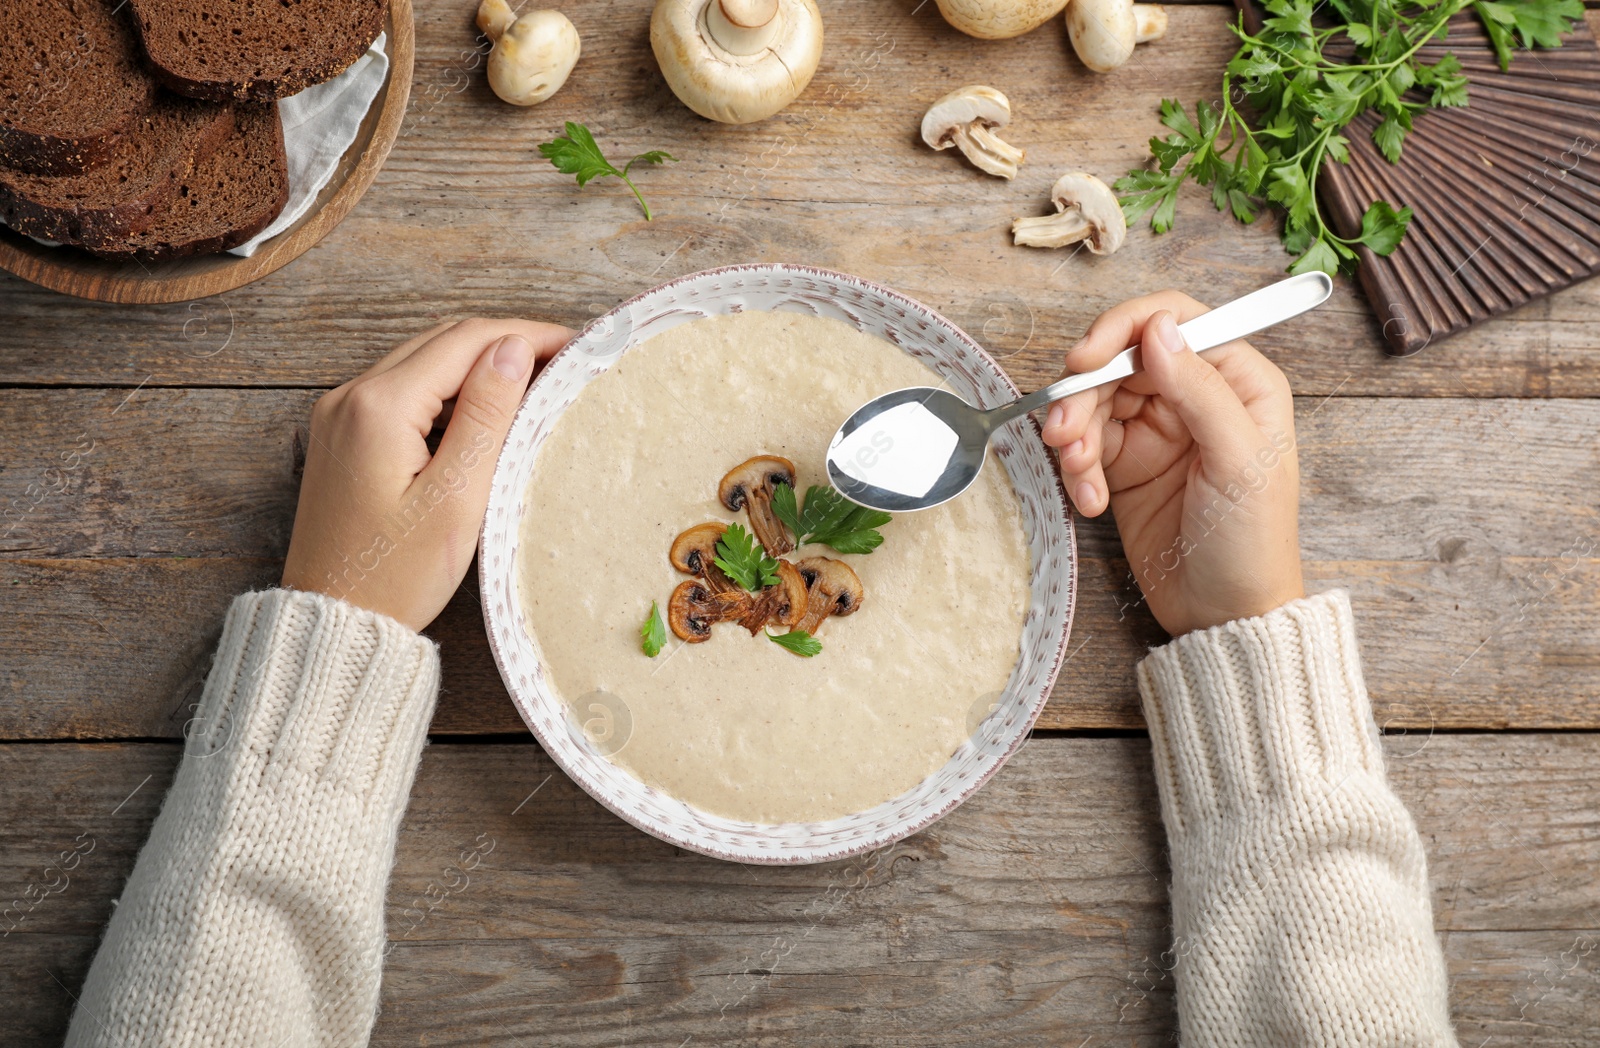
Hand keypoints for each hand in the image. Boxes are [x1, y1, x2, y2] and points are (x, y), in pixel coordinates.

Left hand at [282, 319, 571, 630]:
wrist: (335, 621)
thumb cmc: (397, 575)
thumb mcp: (457, 496)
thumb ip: (487, 414)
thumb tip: (514, 348)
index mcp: (378, 406)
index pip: (466, 341)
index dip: (526, 334)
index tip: (575, 344)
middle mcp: (349, 397)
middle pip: (441, 341)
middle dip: (504, 342)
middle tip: (562, 359)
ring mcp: (339, 415)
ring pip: (421, 361)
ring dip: (476, 363)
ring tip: (533, 381)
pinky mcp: (340, 436)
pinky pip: (400, 390)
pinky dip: (447, 388)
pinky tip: (483, 409)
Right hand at [1040, 292, 1303, 635]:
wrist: (1226, 616)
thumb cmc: (1253, 542)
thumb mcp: (1239, 460)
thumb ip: (1200, 388)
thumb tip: (1157, 329)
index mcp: (1238, 379)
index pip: (1172, 320)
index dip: (1122, 329)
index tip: (1086, 361)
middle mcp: (1194, 394)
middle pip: (1120, 359)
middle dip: (1085, 393)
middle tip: (1065, 433)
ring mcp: (1156, 429)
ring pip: (1093, 401)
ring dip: (1074, 434)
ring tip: (1079, 472)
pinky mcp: (1124, 465)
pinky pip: (1083, 445)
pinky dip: (1076, 469)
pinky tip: (1089, 500)